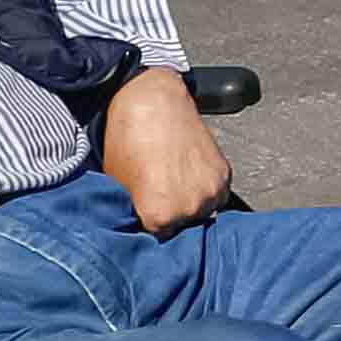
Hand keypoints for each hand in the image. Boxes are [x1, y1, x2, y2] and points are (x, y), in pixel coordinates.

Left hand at [99, 69, 229, 233]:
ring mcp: (210, 191)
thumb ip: (131, 212)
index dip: (148, 225)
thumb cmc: (127, 140)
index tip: (144, 213)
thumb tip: (136, 225)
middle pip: (182, 227)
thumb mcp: (117, 184)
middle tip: (158, 194)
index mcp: (159, 216)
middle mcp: (189, 208)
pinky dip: (203, 187)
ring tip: (173, 180)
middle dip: (171, 215)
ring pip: (201, 212)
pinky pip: (215, 193)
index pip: (155, 239)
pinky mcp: (223, 173)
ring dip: (190, 203)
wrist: (150, 102)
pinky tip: (186, 171)